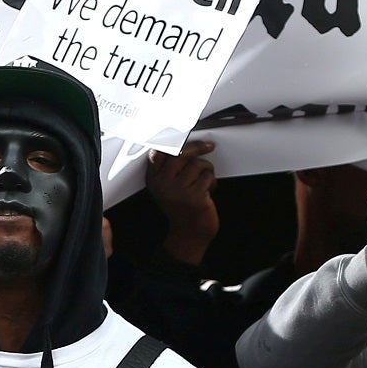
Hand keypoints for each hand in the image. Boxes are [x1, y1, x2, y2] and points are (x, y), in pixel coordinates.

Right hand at [147, 141, 218, 263]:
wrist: (189, 235)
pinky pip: (208, 176)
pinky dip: (213, 182)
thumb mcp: (168, 188)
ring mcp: (177, 190)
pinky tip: (209, 191)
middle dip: (198, 148)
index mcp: (153, 180)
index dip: (172, 140)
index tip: (183, 132)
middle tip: (208, 147)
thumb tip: (183, 143)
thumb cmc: (182, 209)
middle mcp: (162, 184)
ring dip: (207, 171)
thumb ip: (170, 168)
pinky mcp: (193, 196)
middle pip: (181, 153)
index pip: (159, 152)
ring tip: (205, 182)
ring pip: (198, 164)